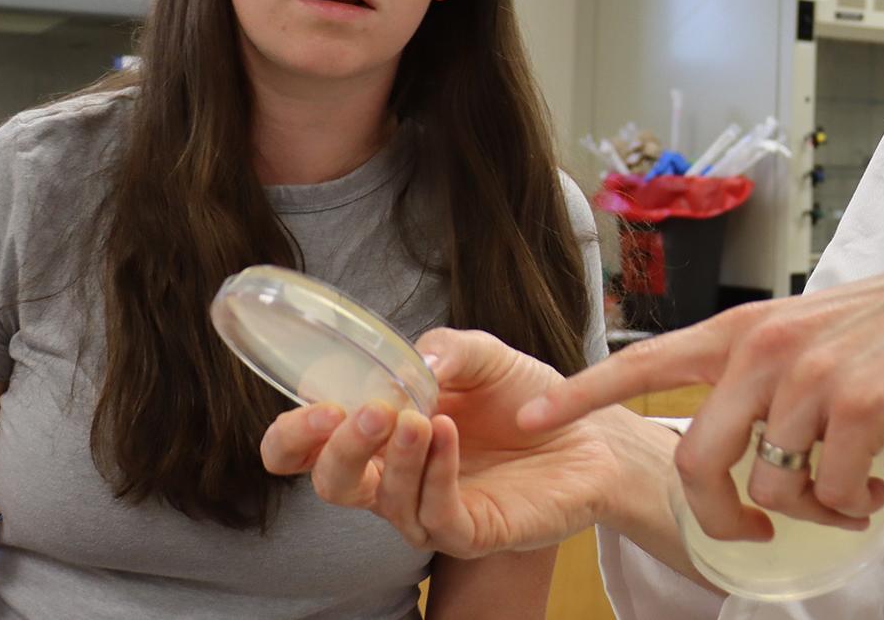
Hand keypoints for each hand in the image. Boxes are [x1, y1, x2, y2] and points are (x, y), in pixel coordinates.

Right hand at [260, 328, 631, 556]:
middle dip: (335, 451)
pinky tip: (446, 435)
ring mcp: (428, 510)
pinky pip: (436, 514)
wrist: (590, 431)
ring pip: (385, 500)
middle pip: (332, 483)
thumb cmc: (525, 396)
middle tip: (363, 413)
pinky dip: (436, 473)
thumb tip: (414, 361)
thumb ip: (447, 350)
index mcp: (381, 434)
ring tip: (420, 416)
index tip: (315, 407)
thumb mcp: (485, 355)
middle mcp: (393, 478)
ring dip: (397, 456)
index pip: (308, 450)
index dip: (293, 437)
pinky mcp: (469, 532)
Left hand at [518, 251, 883, 540]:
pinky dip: (852, 505)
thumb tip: (731, 448)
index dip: (584, 394)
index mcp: (743, 329)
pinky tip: (878, 483)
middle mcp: (765, 348)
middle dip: (723, 518)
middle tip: (756, 530)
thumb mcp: (807, 333)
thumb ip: (758, 374)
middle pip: (699, 463)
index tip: (531, 419)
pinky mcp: (861, 406)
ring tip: (850, 488)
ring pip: (770, 488)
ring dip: (809, 508)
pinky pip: (829, 494)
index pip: (643, 361)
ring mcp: (811, 376)